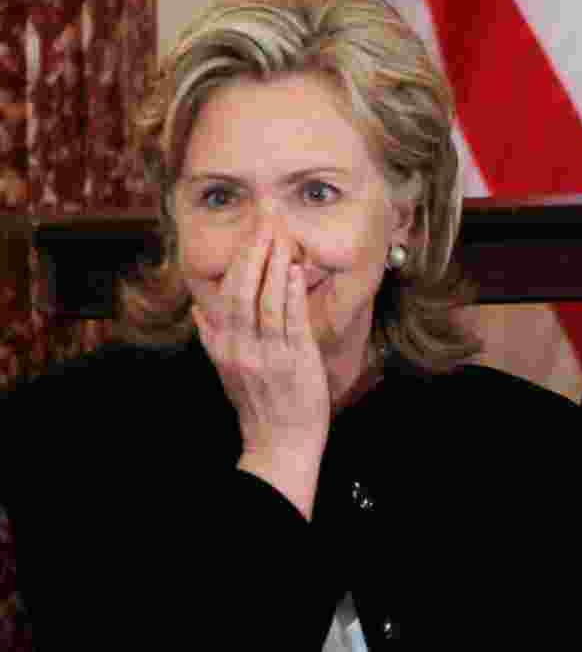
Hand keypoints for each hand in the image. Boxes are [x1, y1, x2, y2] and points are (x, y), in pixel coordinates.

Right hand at [192, 225, 329, 518]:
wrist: (280, 444)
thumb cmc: (259, 406)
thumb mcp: (227, 372)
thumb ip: (214, 339)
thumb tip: (199, 309)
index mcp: (223, 348)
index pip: (224, 296)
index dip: (236, 263)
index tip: (248, 234)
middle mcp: (240, 349)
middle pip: (241, 292)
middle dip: (254, 255)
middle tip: (266, 224)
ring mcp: (267, 355)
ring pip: (265, 302)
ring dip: (274, 266)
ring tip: (282, 237)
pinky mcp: (295, 361)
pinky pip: (291, 321)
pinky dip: (292, 293)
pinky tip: (296, 271)